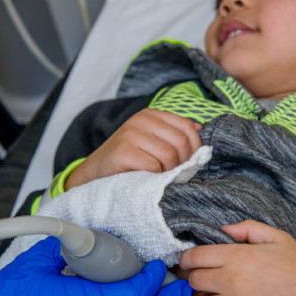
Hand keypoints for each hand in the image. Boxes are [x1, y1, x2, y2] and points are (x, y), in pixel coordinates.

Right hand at [66, 109, 201, 189]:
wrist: (95, 173)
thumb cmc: (128, 160)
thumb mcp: (151, 141)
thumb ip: (173, 135)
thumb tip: (200, 128)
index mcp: (151, 115)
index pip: (187, 127)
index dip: (195, 148)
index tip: (190, 164)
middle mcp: (141, 120)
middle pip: (181, 142)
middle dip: (183, 163)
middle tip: (175, 175)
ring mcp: (130, 134)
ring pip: (169, 155)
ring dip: (169, 172)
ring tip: (160, 178)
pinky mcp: (122, 151)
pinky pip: (153, 166)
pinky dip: (155, 178)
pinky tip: (147, 180)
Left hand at [179, 220, 295, 295]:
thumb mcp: (276, 237)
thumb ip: (246, 229)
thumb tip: (221, 231)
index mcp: (238, 256)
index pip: (195, 257)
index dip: (188, 259)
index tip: (190, 262)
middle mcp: (233, 282)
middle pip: (195, 281)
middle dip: (199, 278)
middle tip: (210, 280)